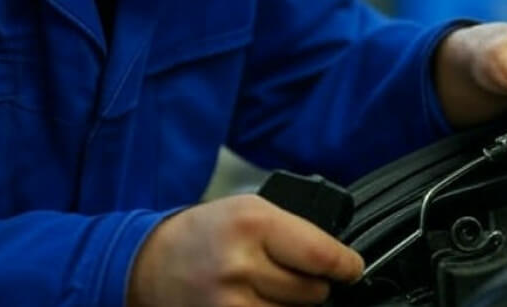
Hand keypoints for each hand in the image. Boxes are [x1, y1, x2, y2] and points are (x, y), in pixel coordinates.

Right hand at [127, 194, 362, 306]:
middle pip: (312, 292)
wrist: (154, 262)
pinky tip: (263, 301)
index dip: (346, 266)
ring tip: (271, 287)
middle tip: (297, 273)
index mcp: (254, 224)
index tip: (352, 269)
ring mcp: (229, 302)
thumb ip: (295, 230)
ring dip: (293, 306)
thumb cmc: (209, 232)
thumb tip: (340, 260)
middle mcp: (241, 265)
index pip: (322, 256)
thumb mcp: (252, 209)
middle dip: (314, 285)